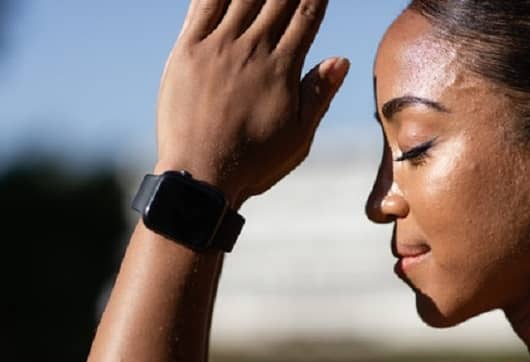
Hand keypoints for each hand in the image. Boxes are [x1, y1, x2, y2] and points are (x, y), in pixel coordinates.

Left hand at [155, 0, 348, 206]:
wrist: (199, 177)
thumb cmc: (253, 163)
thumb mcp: (298, 136)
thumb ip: (319, 94)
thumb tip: (342, 60)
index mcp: (282, 69)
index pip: (307, 14)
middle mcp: (251, 50)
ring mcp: (217, 47)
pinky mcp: (186, 50)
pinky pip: (203, 4)